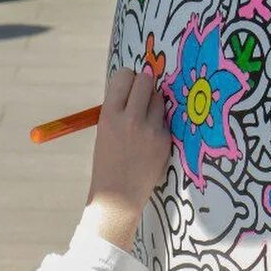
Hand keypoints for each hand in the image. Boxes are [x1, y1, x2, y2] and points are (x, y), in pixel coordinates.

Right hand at [86, 66, 171, 248]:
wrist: (118, 194)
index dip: (127, 78)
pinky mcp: (165, 139)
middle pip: (145, 80)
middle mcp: (131, 118)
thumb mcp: (104, 130)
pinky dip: (160, 123)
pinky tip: (150, 138)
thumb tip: (134, 84)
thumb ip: (117, 107)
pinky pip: (165, 119)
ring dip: (153, 102)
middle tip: (140, 96)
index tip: (128, 85)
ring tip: (145, 120)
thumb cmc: (108, 161)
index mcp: (109, 114)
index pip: (124, 76)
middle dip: (144, 84)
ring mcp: (151, 129)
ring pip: (159, 98)